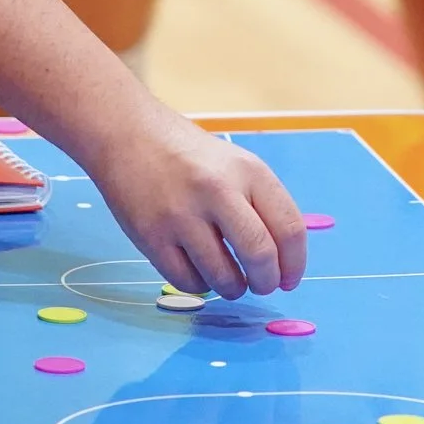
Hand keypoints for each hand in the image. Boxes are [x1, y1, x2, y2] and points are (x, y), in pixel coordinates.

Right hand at [82, 101, 307, 301]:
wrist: (128, 134)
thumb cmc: (189, 156)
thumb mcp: (235, 164)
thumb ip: (261, 204)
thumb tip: (284, 261)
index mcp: (248, 170)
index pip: (289, 227)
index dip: (295, 263)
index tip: (289, 279)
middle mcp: (218, 190)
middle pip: (261, 256)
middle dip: (267, 282)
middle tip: (262, 286)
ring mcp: (182, 215)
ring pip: (224, 278)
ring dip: (233, 288)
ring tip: (230, 280)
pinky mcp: (152, 237)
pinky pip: (188, 282)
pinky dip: (200, 286)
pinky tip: (199, 271)